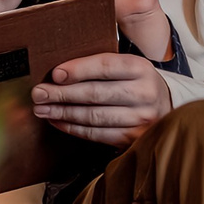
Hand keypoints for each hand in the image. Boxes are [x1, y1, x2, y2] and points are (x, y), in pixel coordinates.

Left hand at [29, 51, 172, 146]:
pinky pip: (97, 134)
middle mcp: (144, 93)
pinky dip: (73, 128)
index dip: (77, 70)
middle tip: (39, 94)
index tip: (55, 74)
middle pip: (95, 94)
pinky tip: (58, 121)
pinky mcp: (134, 138)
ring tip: (42, 109)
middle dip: (61, 94)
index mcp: (140, 68)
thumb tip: (58, 73)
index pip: (104, 66)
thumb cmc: (134, 82)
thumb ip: (98, 65)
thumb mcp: (126, 66)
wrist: (164, 106)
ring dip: (63, 113)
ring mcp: (140, 118)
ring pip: (93, 116)